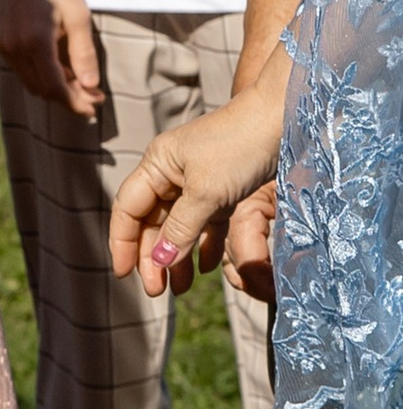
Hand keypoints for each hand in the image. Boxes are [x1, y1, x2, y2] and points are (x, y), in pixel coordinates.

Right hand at [0, 0, 103, 115]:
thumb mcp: (79, 17)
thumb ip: (83, 54)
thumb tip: (90, 87)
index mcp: (36, 43)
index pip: (56, 88)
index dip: (76, 103)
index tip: (94, 108)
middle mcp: (16, 50)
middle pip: (43, 90)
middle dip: (69, 98)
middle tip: (94, 96)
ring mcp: (6, 48)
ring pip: (32, 83)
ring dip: (56, 89)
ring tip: (81, 82)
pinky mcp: (3, 44)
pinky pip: (24, 71)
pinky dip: (43, 76)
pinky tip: (62, 68)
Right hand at [111, 94, 285, 298]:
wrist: (285, 118)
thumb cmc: (240, 146)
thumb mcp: (207, 192)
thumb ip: (180, 229)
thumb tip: (158, 262)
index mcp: (157, 165)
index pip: (127, 209)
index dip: (122, 243)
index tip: (124, 275)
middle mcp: (172, 173)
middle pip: (151, 222)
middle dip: (152, 257)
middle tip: (158, 290)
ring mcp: (198, 181)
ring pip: (178, 225)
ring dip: (178, 256)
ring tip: (182, 287)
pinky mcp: (223, 187)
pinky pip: (205, 222)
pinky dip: (205, 244)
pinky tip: (208, 266)